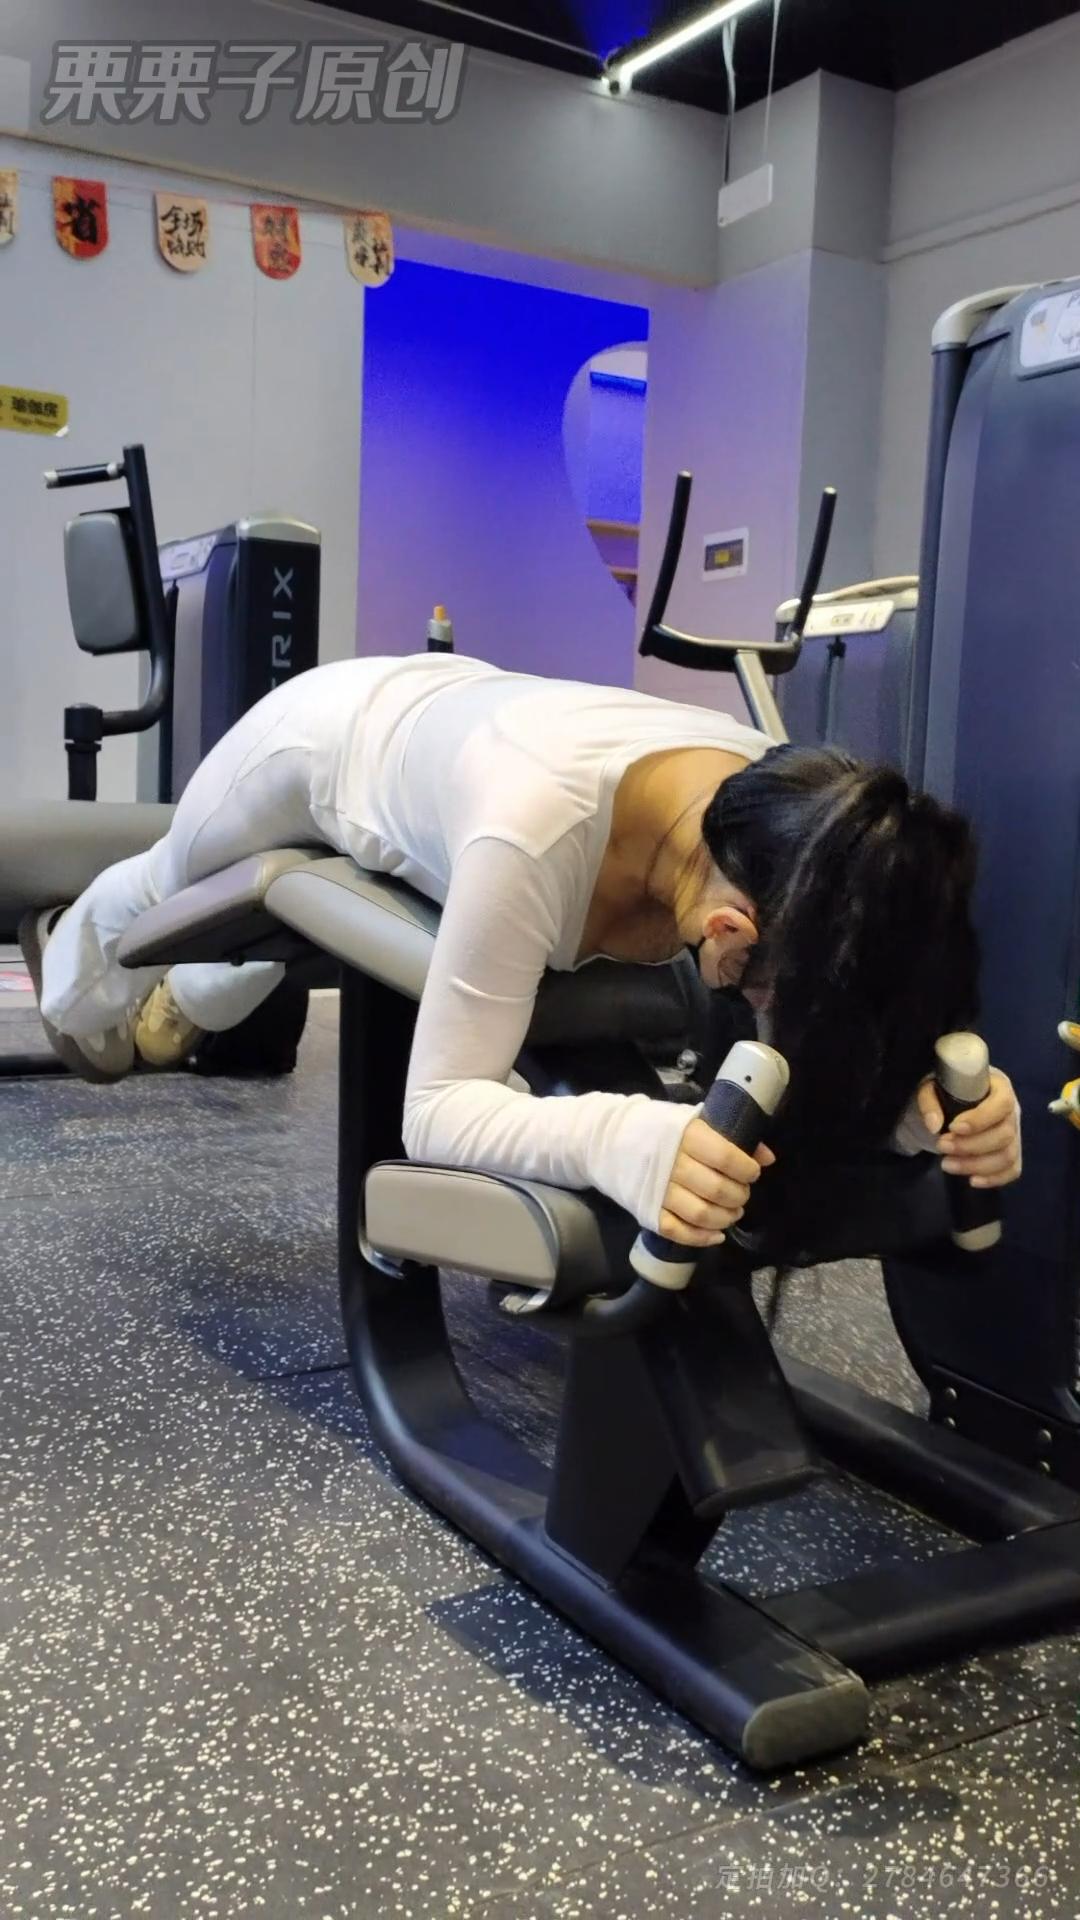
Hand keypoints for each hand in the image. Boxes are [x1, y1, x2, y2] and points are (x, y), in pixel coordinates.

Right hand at [659, 1117, 775, 1247]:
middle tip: (742, 1193)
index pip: (725, 1158)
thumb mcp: (694, 1122)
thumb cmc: (659, 1129)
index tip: (752, 1172)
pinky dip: (701, 1238)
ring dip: (725, 1218)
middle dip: (739, 1196)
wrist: (609, 1139)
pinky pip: (678, 1231)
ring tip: (732, 1213)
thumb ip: (731, 1137)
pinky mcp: (647, 1212)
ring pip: (701, 1214)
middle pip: (717, 1190)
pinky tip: (716, 1235)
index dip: (746, 1169)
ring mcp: (658, 1191)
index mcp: (685, 1136)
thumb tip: (768, 1157)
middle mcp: (672, 1165)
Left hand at [916, 1068, 1021, 1188]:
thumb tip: (934, 1126)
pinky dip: (994, 1179)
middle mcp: (1012, 1112)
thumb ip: (929, 1101)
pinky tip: (971, 1180)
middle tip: (941, 1146)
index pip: (1002, 1104)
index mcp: (1000, 1087)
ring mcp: (1015, 1135)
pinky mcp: (1012, 1154)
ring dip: (977, 1165)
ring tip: (946, 1164)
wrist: (951, 1101)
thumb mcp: (931, 1086)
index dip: (980, 1119)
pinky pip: (1012, 1170)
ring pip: (1008, 1155)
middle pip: (1004, 1135)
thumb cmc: (946, 1090)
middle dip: (971, 1146)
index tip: (953, 1128)